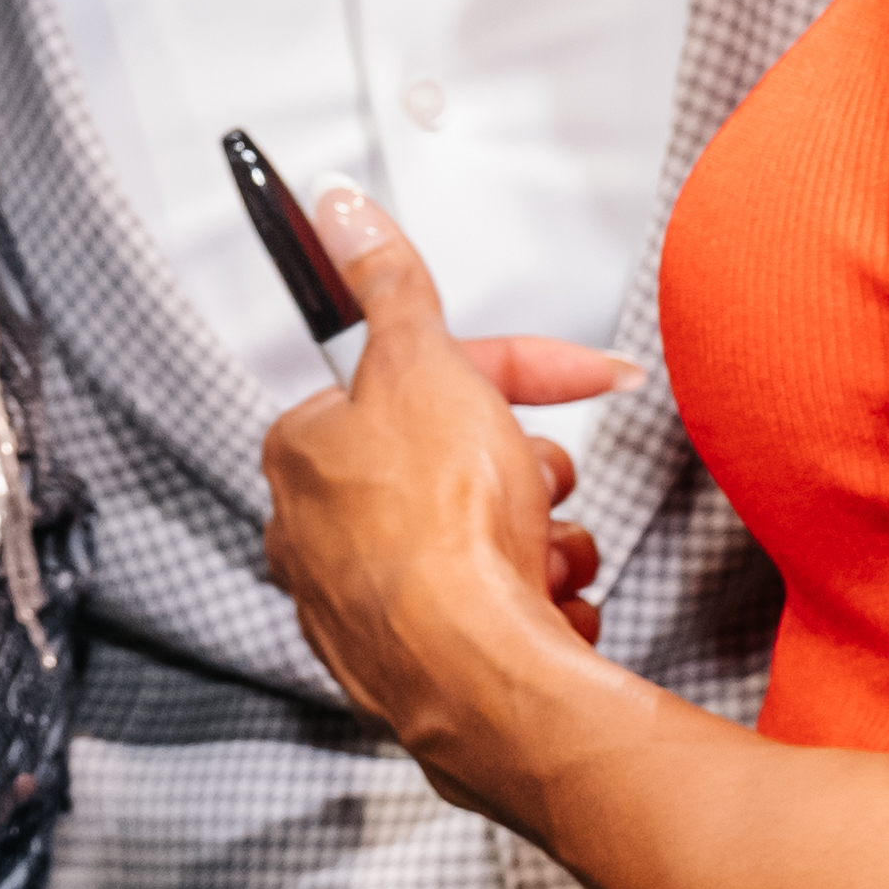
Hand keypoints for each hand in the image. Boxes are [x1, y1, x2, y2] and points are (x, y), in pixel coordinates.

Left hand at [253, 180, 635, 823]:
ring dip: (540, 537)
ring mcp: (365, 609)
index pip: (417, 378)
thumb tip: (341, 210)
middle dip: (523, 468)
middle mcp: (318, 536)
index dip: (513, 369)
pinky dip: (537, 601)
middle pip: (455, 464)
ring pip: (485, 540)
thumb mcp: (423, 365)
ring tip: (544, 554)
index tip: (583, 374)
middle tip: (540, 482)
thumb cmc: (440, 533)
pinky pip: (500, 612)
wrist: (478, 677)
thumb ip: (390, 285)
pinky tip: (546, 605)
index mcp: (305, 454)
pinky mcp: (416, 669)